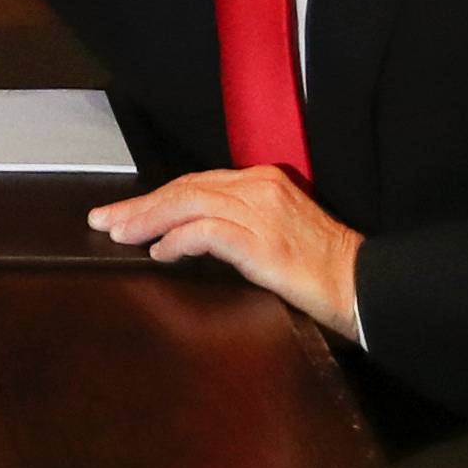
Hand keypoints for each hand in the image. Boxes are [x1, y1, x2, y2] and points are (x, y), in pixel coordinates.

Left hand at [91, 168, 363, 338]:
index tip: (124, 211)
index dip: (156, 197)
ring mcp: (261, 212)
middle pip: (185, 188)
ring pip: (188, 203)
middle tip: (103, 220)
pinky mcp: (262, 241)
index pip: (196, 182)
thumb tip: (191, 236)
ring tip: (119, 234)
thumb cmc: (323, 267)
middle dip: (139, 204)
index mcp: (263, 181)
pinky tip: (160, 252)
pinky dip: (178, 240)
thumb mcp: (278, 231)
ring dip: (147, 219)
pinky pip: (207, 232)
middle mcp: (260, 188)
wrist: (364, 285)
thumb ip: (241, 223)